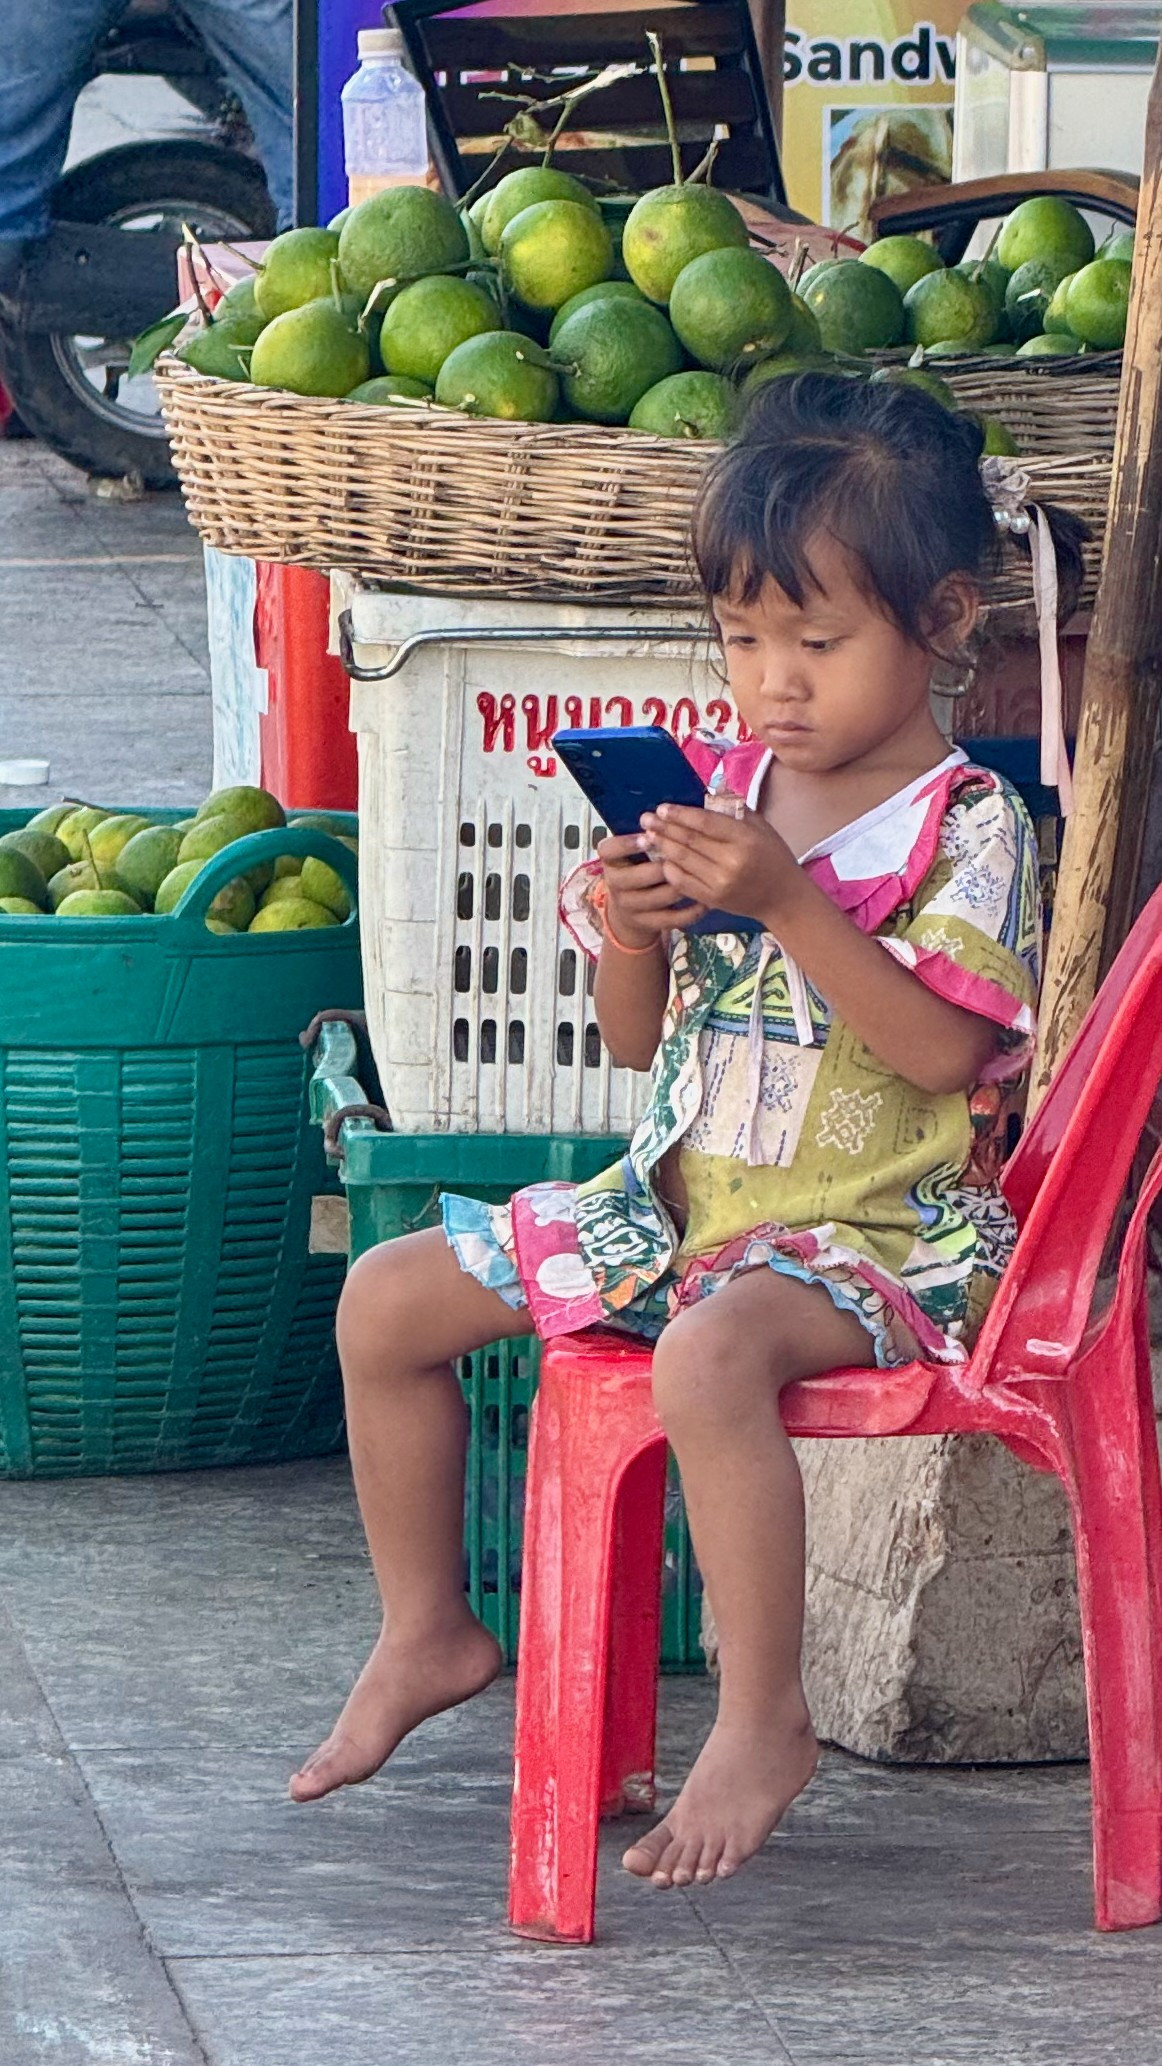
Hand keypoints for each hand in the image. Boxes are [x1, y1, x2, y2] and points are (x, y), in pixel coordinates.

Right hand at [597, 831, 705, 946]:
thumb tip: (672, 814)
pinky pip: (671, 919)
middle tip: (688, 856)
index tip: (648, 836)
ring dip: (682, 886)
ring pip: (659, 897)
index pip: (609, 849)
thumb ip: (650, 835)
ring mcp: (629, 906)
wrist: (629, 910)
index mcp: (610, 861)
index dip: (628, 843)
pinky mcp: (646, 923)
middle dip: (665, 865)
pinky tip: (705, 902)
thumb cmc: (640, 868)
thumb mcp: (636, 851)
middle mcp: (614, 884)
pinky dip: (690, 910)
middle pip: (639, 875)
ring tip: (703, 877)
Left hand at [641, 805, 800, 927]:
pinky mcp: (712, 900)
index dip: (680, 814)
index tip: (662, 808)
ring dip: (662, 846)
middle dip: (663, 828)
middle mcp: (731, 862)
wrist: (782, 898)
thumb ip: (735, 808)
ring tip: (648, 835)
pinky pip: (683, 882)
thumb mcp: (762, 827)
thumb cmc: (773, 856)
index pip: (705, 823)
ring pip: (682, 860)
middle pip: (689, 841)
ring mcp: (720, 883)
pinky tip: (662, 858)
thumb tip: (712, 787)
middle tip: (645, 818)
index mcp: (745, 839)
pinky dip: (669, 869)